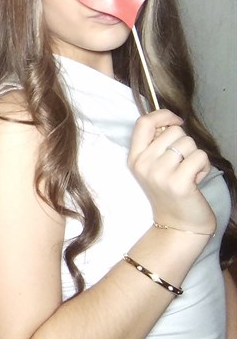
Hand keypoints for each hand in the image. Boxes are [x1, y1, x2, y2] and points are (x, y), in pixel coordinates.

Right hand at [128, 109, 215, 235]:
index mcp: (134, 158)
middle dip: (184, 143)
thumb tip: (170, 122)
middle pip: (172, 131)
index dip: (163, 115)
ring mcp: (160, 173)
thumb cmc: (170, 191)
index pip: (143, 123)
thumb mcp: (153, 166)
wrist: (178, 224)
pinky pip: (199, 157)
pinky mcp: (179, 182)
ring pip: (188, 143)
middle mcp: (143, 164)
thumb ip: (156, 143)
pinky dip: (203, 166)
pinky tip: (196, 179)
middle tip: (181, 163)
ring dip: (195, 156)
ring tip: (188, 172)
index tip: (176, 121)